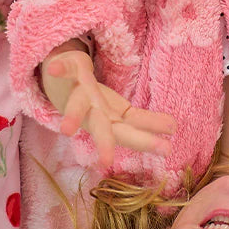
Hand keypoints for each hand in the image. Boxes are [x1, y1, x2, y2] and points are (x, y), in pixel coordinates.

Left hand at [43, 50, 176, 166]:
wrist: (60, 81)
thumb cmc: (94, 102)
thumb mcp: (121, 114)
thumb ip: (146, 122)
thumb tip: (175, 128)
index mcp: (111, 120)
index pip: (132, 131)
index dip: (147, 139)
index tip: (167, 151)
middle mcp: (95, 111)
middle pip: (102, 128)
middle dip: (105, 143)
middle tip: (105, 161)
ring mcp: (81, 93)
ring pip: (79, 104)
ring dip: (73, 116)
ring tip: (65, 129)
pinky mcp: (73, 73)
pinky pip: (67, 69)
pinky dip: (61, 67)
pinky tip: (54, 68)